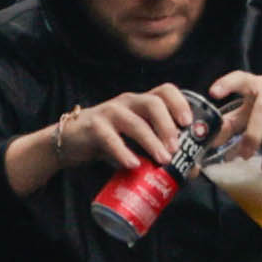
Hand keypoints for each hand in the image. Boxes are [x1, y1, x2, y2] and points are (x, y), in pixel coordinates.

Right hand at [5, 86, 210, 196]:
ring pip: (134, 122)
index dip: (180, 103)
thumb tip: (191, 170)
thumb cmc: (109, 142)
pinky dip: (123, 152)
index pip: (165, 91)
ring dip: (151, 141)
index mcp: (141, 103)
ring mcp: (109, 112)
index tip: (189, 123)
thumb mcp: (135, 143)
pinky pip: (110, 138)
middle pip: (153, 103)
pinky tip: (132, 164)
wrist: (70, 143)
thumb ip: (157, 151)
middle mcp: (127, 103)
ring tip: (162, 160)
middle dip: (168, 125)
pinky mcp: (94, 127)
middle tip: (176, 147)